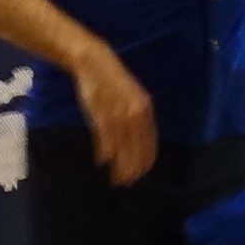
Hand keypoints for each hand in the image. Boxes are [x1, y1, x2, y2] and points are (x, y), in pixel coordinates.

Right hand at [73, 44, 156, 184]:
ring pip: (122, 147)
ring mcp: (118, 114)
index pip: (149, 141)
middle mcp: (134, 113)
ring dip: (120, 165)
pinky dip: (104, 152)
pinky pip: (105, 138)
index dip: (145, 159)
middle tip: (128, 182)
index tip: (142, 173)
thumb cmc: (112, 81)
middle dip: (133, 167)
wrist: (95, 62)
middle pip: (137, 148)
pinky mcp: (101, 114)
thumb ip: (134, 117)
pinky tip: (103, 162)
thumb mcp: (131, 97)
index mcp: (144, 108)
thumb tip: (135, 140)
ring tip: (117, 178)